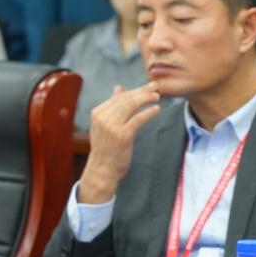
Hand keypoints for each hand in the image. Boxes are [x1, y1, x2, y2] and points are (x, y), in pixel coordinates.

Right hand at [78, 83, 161, 203]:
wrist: (102, 169)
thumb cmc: (106, 147)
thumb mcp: (105, 124)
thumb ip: (113, 106)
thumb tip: (119, 88)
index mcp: (98, 113)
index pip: (119, 97)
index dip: (135, 90)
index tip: (148, 87)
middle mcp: (103, 118)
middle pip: (126, 99)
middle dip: (143, 92)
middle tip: (156, 88)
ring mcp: (112, 127)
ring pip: (132, 106)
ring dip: (146, 99)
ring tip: (157, 97)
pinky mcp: (123, 136)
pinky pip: (138, 119)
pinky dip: (148, 112)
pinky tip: (156, 110)